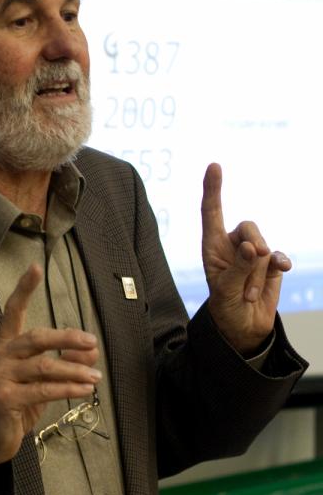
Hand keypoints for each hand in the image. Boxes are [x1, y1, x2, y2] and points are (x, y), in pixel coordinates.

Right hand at [0, 263, 100, 471]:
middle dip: (67, 338)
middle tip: (91, 342)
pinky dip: (68, 390)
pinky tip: (84, 391)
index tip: (34, 267)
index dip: (24, 289)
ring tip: (96, 377)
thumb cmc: (14, 405)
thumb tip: (90, 352)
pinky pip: (44, 390)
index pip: (12, 311)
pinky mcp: (4, 398)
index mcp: (4, 346)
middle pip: (36, 338)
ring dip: (75, 371)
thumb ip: (62, 363)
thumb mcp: (40, 381)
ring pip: (44, 367)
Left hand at [201, 163, 290, 354]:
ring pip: (264, 247)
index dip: (213, 189)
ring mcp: (254, 255)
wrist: (243, 328)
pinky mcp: (271, 265)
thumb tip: (252, 247)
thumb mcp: (226, 291)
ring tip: (249, 294)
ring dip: (259, 273)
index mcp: (213, 247)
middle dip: (254, 245)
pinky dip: (280, 264)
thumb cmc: (226, 308)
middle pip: (249, 227)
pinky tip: (283, 270)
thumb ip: (238, 268)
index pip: (212, 212)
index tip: (214, 166)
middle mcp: (233, 246)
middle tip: (253, 264)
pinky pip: (279, 257)